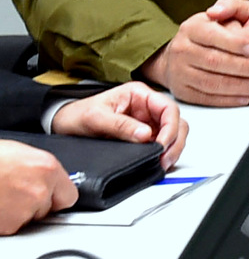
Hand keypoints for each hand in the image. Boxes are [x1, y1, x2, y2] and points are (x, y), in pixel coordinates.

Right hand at [0, 140, 75, 234]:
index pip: (69, 195)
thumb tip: (49, 181)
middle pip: (48, 209)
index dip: (57, 196)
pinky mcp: (8, 226)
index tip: (49, 196)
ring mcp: (23, 210)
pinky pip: (12, 228)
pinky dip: (4, 221)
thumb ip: (40, 170)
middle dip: (35, 205)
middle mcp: (39, 191)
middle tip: (14, 193)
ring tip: (2, 197)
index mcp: (47, 169)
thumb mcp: (20, 154)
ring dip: (17, 213)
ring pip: (29, 220)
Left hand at [52, 82, 188, 169]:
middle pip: (176, 122)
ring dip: (172, 149)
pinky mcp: (143, 136)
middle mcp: (147, 108)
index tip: (162, 145)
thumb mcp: (96, 118)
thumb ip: (121, 125)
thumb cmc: (77, 115)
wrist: (62, 124)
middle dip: (175, 142)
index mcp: (139, 95)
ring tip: (161, 163)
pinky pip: (162, 144)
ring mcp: (147, 122)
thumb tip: (146, 135)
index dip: (171, 128)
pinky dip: (164, 154)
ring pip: (173, 134)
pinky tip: (157, 162)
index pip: (168, 109)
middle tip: (164, 159)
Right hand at [139, 0, 248, 105]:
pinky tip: (243, 97)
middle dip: (239, 66)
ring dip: (236, 86)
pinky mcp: (182, 91)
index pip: (213, 35)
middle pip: (212, 60)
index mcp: (191, 28)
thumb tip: (215, 10)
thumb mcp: (224, 13)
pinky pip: (205, 98)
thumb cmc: (214, 33)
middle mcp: (181, 49)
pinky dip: (227, 100)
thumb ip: (229, 4)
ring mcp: (179, 72)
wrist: (185, 55)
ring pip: (210, 82)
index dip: (234, 42)